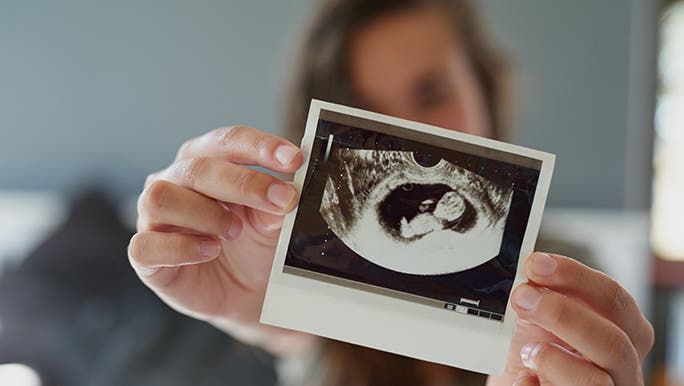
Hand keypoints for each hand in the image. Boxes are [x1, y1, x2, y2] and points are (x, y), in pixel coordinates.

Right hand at [128, 126, 314, 353]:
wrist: (245, 293)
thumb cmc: (253, 245)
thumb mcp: (271, 223)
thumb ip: (276, 206)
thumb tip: (286, 194)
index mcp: (206, 160)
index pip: (227, 141)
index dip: (260, 147)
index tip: (294, 159)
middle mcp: (175, 181)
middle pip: (197, 167)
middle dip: (244, 183)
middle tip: (282, 200)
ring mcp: (154, 217)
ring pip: (161, 197)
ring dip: (206, 213)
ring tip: (235, 231)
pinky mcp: (145, 255)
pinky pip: (146, 245)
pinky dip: (182, 248)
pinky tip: (210, 250)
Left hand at [487, 253, 653, 385]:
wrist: (518, 384)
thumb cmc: (533, 353)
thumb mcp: (539, 319)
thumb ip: (546, 295)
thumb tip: (535, 268)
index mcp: (623, 335)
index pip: (616, 301)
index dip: (577, 278)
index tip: (536, 264)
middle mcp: (622, 370)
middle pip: (614, 343)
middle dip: (563, 315)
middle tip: (521, 297)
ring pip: (595, 383)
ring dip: (551, 359)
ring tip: (526, 352)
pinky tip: (522, 378)